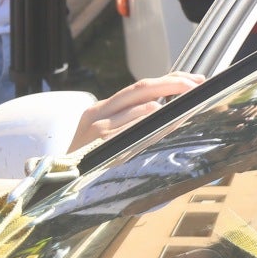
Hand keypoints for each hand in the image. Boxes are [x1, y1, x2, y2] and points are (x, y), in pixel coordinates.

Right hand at [68, 72, 203, 150]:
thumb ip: (134, 120)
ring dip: (164, 100)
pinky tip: (160, 119)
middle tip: (196, 84)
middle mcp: (100, 112)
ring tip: (184, 98)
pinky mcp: (99, 143)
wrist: (60, 178)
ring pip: (134, 106)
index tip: (195, 79)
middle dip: (171, 84)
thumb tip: (173, 111)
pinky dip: (146, 121)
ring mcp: (98, 127)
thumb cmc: (92, 157)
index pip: (141, 86)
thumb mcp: (109, 133)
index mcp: (104, 106)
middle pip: (140, 88)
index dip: (169, 79)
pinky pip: (127, 129)